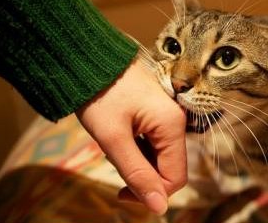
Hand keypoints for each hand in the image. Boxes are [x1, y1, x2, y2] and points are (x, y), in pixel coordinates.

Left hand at [76, 58, 186, 214]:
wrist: (90, 59)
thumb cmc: (100, 96)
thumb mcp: (114, 139)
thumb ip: (137, 174)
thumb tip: (160, 209)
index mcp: (172, 126)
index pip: (176, 177)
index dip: (152, 193)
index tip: (122, 194)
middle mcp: (176, 120)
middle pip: (168, 166)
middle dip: (142, 175)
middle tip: (113, 165)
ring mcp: (168, 114)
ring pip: (159, 155)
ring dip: (137, 161)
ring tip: (112, 148)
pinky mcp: (157, 112)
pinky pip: (153, 141)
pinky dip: (137, 147)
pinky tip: (119, 138)